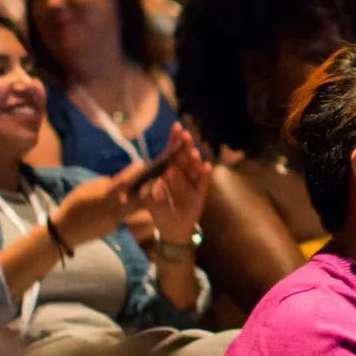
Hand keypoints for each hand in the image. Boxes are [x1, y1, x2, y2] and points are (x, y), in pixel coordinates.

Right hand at [51, 160, 147, 245]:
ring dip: (142, 197)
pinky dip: (131, 206)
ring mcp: (116, 218)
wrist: (66, 231)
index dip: (133, 173)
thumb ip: (101, 184)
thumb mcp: (83, 189)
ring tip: (146, 188)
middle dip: (146, 188)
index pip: (122, 183)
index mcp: (103, 197)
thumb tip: (114, 180)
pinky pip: (127, 213)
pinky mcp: (116, 225)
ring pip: (135, 207)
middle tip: (152, 179)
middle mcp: (113, 208)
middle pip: (137, 197)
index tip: (141, 164)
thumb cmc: (72, 206)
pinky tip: (133, 200)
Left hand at [144, 124, 210, 242]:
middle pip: (184, 156)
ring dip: (195, 159)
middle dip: (185, 145)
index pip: (171, 152)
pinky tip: (206, 166)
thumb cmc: (159, 211)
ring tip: (193, 152)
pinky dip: (205, 174)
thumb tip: (158, 183)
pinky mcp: (200, 193)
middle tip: (186, 135)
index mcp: (169, 171)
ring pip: (195, 166)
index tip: (176, 126)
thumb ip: (149, 192)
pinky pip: (203, 181)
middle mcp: (182, 173)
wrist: (172, 228)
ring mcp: (192, 182)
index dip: (174, 140)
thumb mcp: (149, 200)